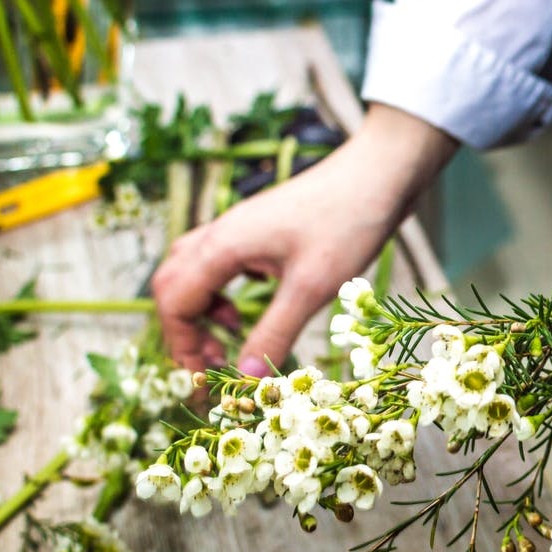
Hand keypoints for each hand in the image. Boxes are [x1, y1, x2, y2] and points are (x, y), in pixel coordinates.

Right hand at [152, 103, 457, 374]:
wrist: (379, 173)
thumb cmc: (347, 224)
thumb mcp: (311, 288)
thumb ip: (274, 333)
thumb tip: (246, 378)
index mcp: (223, 245)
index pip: (174, 303)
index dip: (183, 346)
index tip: (207, 378)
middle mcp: (222, 232)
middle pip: (172, 285)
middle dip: (184, 329)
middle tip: (213, 361)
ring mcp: (240, 226)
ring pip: (193, 270)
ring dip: (202, 308)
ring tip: (233, 333)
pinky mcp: (260, 227)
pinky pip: (220, 260)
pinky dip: (223, 289)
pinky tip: (254, 302)